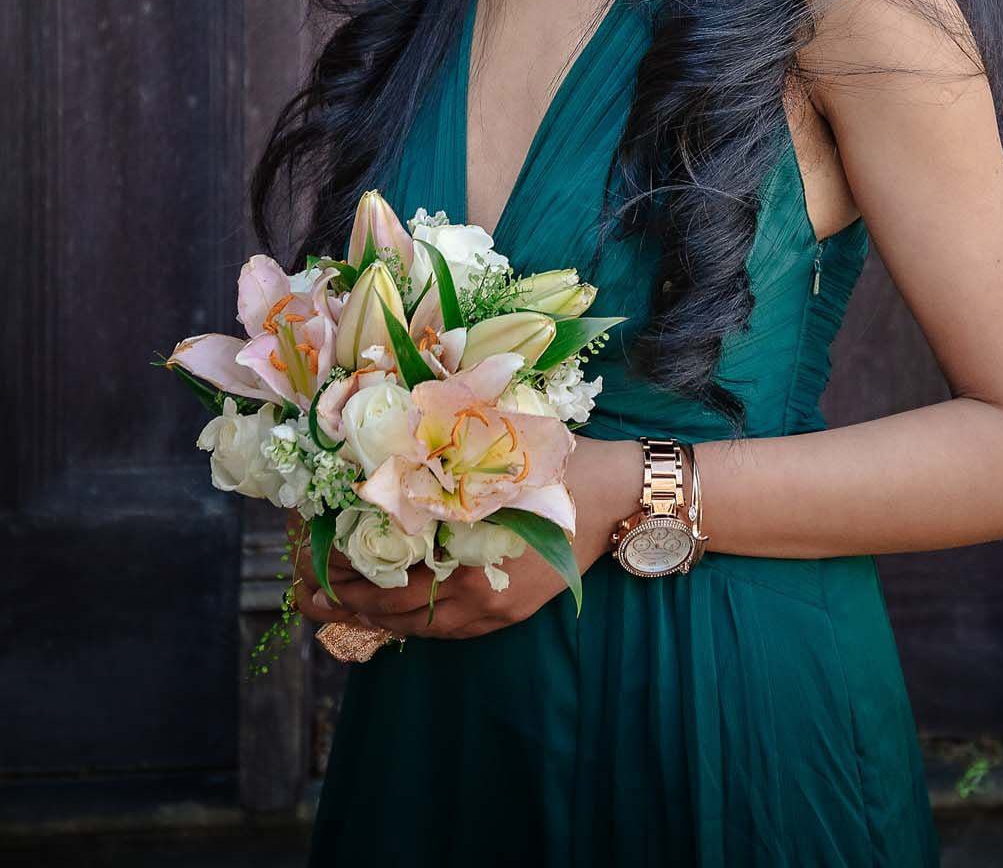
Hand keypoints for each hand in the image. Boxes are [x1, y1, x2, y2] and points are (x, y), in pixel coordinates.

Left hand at [288, 435, 641, 641]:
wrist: (618, 495)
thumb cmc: (556, 468)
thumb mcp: (495, 457)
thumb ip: (442, 464)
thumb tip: (380, 461)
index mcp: (474, 573)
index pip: (392, 592)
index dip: (346, 581)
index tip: (310, 564)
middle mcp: (481, 606)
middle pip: (399, 618)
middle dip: (347, 605)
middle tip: (303, 592)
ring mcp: (496, 613)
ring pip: (421, 627)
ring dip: (376, 614)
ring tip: (333, 601)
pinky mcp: (508, 610)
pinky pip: (446, 625)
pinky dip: (411, 617)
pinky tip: (391, 603)